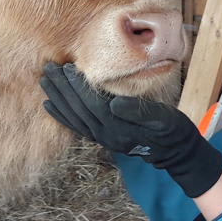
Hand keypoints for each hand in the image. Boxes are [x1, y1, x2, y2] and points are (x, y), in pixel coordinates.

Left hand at [40, 62, 221, 198]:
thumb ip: (138, 111)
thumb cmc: (172, 130)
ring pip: (73, 118)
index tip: (67, 67)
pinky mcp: (102, 139)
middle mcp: (107, 136)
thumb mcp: (163, 118)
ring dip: (57, 99)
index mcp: (120, 128)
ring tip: (45, 81)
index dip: (78, 86)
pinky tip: (49, 105)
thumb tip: (114, 103)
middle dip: (62, 88)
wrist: (176, 152)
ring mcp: (103, 139)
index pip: (91, 104)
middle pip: (78, 110)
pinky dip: (61, 115)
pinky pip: (76, 127)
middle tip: (48, 68)